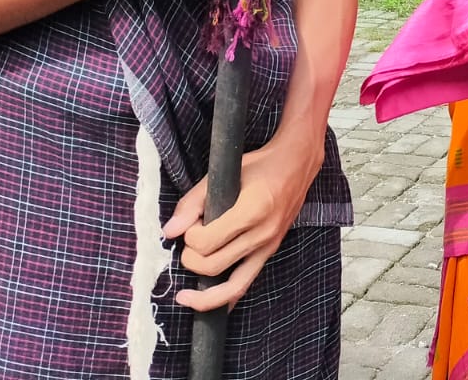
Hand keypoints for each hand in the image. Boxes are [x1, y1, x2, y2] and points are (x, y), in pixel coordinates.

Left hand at [163, 130, 324, 310]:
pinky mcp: (269, 253)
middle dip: (191, 258)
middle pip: (213, 266)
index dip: (189, 237)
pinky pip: (245, 284)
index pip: (206, 242)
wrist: (297, 164)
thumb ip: (193, 202)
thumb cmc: (260, 166)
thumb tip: (170, 231)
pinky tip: (208, 303)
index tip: (189, 223)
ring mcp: (268, 247)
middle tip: (190, 240)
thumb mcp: (224, 174)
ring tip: (184, 296)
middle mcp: (262, 234)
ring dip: (203, 292)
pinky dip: (225, 299)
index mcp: (251, 211)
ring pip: (231, 287)